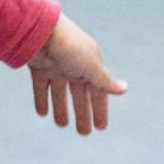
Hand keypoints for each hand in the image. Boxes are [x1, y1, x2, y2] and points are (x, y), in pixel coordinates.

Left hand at [26, 13, 126, 135]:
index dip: (99, 109)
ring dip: (61, 108)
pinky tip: (42, 113)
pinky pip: (41, 86)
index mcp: (89, 63)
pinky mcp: (38, 66)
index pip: (97, 90)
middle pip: (79, 94)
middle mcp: (73, 65)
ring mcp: (55, 66)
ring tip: (62, 125)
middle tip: (84, 133)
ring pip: (59, 92)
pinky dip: (42, 99)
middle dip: (82, 112)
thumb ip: (105, 80)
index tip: (101, 127)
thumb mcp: (91, 66)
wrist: (39, 30)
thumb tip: (125, 89)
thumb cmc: (69, 47)